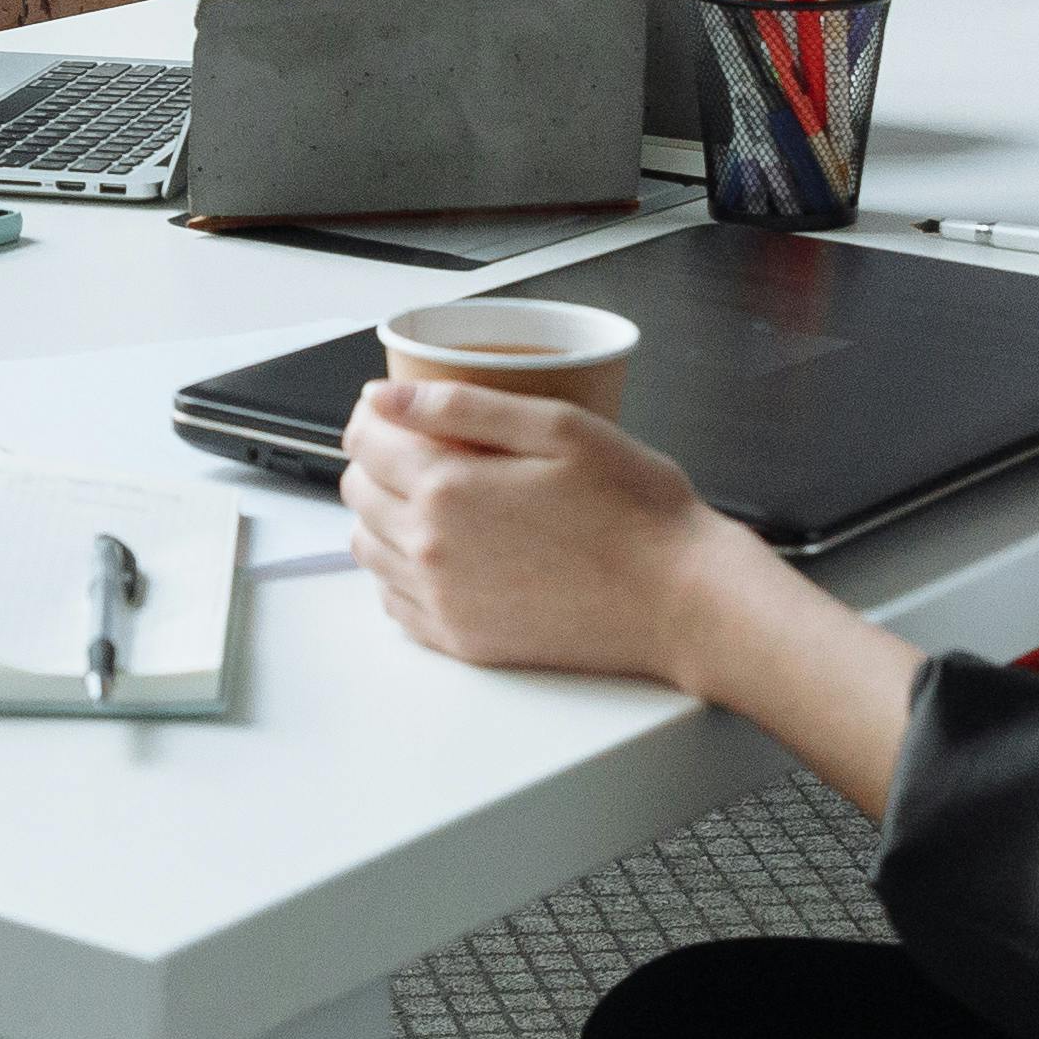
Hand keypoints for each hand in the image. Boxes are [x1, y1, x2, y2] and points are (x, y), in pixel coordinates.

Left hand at [341, 371, 743, 676]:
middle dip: (378, 460)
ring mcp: (443, 602)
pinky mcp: (463, 642)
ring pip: (367, 547)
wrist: (681, 599)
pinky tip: (443, 553)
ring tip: (434, 498)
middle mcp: (430, 549)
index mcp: (448, 487)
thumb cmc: (635, 508)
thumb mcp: (559, 426)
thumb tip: (384, 396)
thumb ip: (462, 404)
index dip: (374, 416)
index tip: (394, 410)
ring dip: (383, 515)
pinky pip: (395, 602)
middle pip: (358, 493)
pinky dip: (401, 571)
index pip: (365, 441)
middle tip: (423, 447)